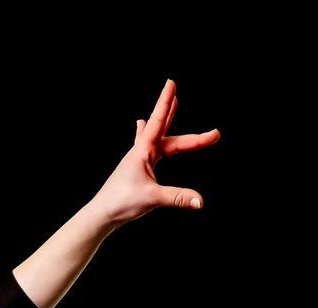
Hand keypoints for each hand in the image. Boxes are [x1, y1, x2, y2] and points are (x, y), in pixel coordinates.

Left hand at [91, 78, 219, 227]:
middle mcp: (141, 151)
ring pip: (159, 137)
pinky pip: (148, 145)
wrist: (102, 214)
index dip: (166, 102)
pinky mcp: (137, 168)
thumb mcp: (152, 198)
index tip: (171, 83)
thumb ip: (177, 197)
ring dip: (167, 120)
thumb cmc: (121, 203)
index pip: (158, 121)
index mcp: (143, 151)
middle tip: (215, 135)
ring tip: (174, 103)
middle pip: (169, 136)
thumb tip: (200, 201)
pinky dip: (149, 132)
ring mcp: (138, 159)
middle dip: (192, 137)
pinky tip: (140, 124)